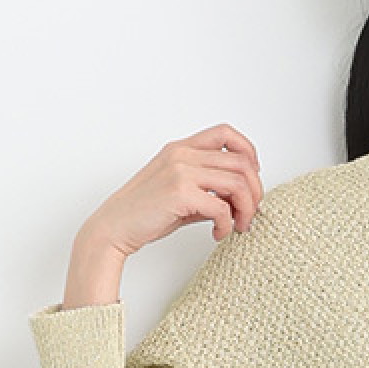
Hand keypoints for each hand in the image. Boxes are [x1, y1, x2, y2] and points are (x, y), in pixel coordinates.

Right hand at [84, 123, 264, 257]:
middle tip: (250, 213)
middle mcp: (181, 154)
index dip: (249, 152)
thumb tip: (243, 199)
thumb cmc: (145, 212)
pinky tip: (218, 233)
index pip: (226, 133)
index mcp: (180, 148)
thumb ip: (209, 188)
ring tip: (239, 225)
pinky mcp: (179, 193)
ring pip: (238, 184)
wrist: (114, 227)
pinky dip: (226, 224)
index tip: (252, 177)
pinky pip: (221, 207)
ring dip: (246, 209)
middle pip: (241, 163)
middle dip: (255, 191)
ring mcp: (180, 171)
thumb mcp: (180, 191)